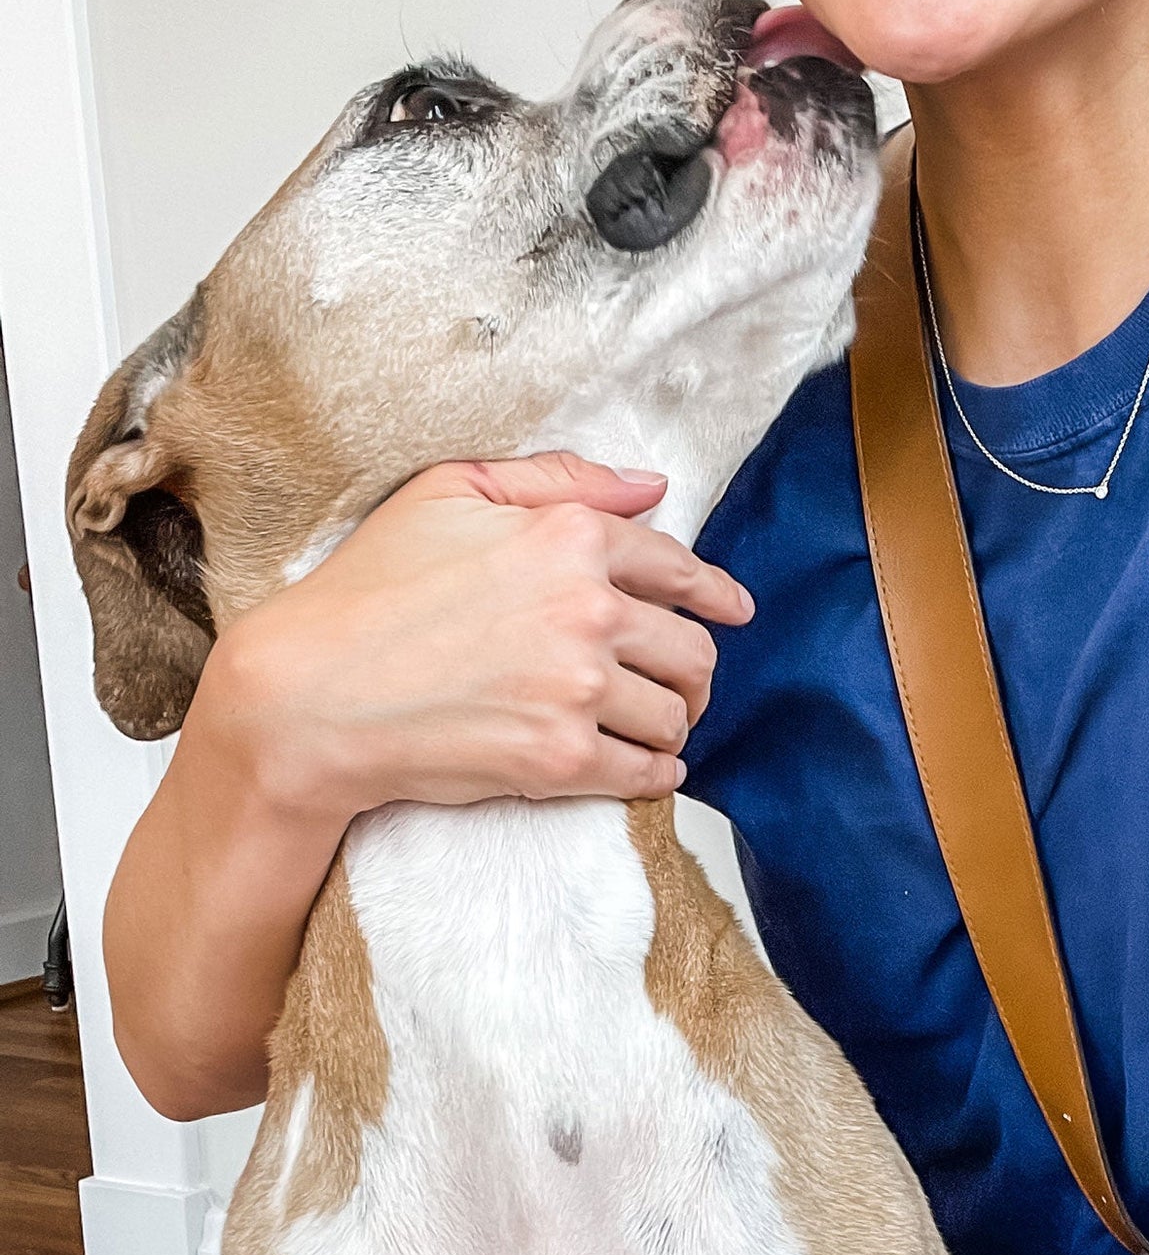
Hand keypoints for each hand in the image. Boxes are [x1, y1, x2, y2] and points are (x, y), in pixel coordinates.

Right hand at [203, 451, 752, 819]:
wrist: (307, 697)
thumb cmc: (367, 592)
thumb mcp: (450, 494)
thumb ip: (559, 480)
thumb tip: (651, 486)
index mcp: (569, 538)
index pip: (677, 568)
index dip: (715, 594)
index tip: (734, 611)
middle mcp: (586, 610)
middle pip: (691, 650)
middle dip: (693, 671)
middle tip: (681, 686)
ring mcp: (577, 689)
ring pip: (674, 714)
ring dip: (673, 724)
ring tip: (654, 727)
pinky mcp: (560, 760)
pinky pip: (645, 772)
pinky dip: (657, 774)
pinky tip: (648, 769)